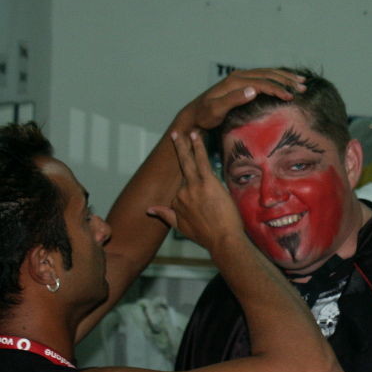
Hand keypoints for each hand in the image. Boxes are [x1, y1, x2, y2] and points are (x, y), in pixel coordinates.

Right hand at [148, 131, 243, 251]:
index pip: (182, 185)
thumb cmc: (206, 235)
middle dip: (177, 149)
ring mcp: (194, 186)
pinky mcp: (207, 182)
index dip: (190, 182)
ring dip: (185, 145)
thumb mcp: (181, 227)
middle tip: (175, 135)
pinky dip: (198, 147)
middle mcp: (182, 192)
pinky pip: (201, 160)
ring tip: (183, 132)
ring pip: (188, 161)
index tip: (195, 177)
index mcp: (177, 201)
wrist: (222, 240)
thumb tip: (149, 209)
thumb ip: (165, 216)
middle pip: (180, 167)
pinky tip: (195, 136)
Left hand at [178, 68, 306, 130]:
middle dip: (287, 80)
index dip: (278, 88)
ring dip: (285, 77)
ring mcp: (240, 77)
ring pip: (268, 73)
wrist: (194, 113)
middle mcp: (239, 76)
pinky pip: (264, 76)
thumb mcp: (216, 110)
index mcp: (235, 81)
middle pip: (268, 74)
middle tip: (304, 86)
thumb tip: (253, 90)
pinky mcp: (242, 82)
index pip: (262, 82)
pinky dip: (277, 77)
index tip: (291, 97)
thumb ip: (233, 100)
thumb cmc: (205, 116)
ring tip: (301, 82)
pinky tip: (287, 81)